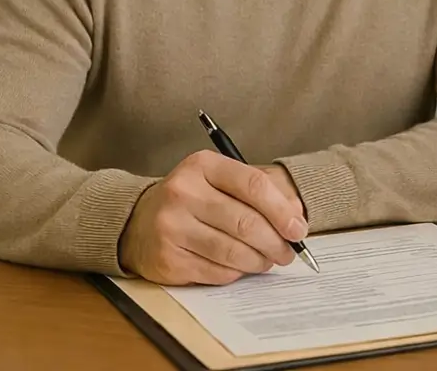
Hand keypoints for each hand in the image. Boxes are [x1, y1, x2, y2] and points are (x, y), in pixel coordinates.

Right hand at [119, 150, 307, 284]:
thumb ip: (261, 190)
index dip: (282, 210)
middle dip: (276, 242)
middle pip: (246, 222)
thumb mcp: (221, 180)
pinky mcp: (167, 259)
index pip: (253, 185)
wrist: (137, 221)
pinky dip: (237, 272)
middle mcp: (183, 193)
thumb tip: (296, 215)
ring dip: (260, 260)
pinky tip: (242, 267)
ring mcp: (171, 227)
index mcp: (202, 165)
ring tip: (270, 260)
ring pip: (233, 251)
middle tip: (290, 252)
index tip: (299, 228)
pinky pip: (216, 272)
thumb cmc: (192, 199)